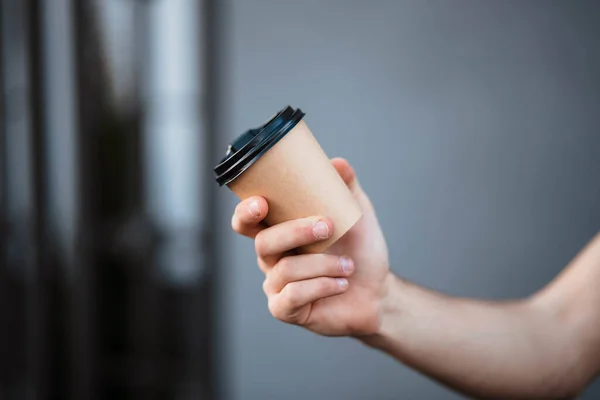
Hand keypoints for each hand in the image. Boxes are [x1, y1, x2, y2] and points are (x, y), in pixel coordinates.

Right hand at [231, 158, 390, 336]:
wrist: (377, 290)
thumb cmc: (359, 249)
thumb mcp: (356, 213)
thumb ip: (346, 186)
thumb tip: (337, 163)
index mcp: (279, 231)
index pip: (248, 220)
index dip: (246, 212)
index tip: (261, 202)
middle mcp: (271, 257)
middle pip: (263, 242)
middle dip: (295, 232)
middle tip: (327, 226)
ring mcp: (276, 285)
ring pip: (285, 270)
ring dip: (324, 264)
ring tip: (348, 265)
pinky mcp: (285, 309)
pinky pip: (293, 296)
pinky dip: (322, 285)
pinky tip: (341, 284)